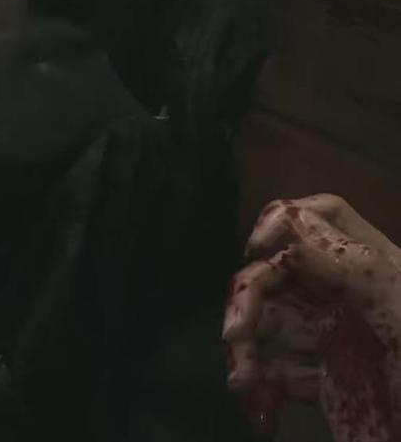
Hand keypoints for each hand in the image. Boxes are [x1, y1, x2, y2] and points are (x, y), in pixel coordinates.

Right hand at [223, 194, 400, 441]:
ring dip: (245, 350)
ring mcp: (329, 335)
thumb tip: (288, 236)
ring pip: (265, 324)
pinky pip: (275, 370)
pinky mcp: (322, 377)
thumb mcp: (395, 299)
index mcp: (367, 265)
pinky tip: (258, 401)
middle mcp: (342, 292)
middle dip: (246, 302)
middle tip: (234, 335)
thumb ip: (352, 263)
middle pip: (275, 274)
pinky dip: (259, 384)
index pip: (320, 218)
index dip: (281, 221)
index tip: (257, 249)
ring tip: (243, 382)